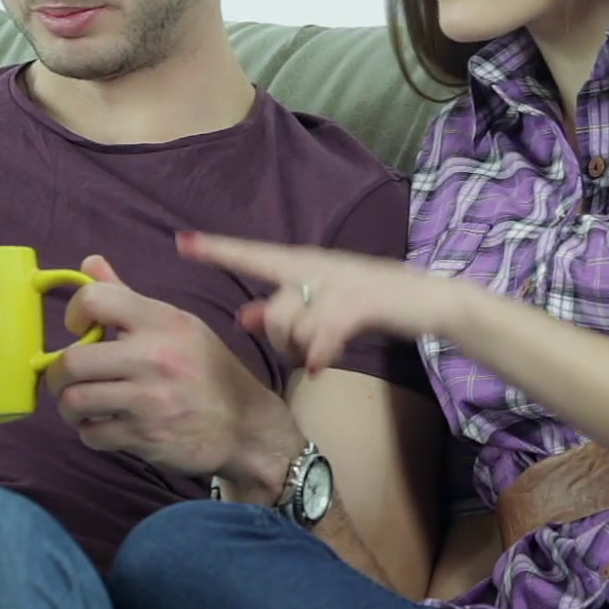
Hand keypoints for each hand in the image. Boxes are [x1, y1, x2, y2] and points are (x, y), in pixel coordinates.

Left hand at [44, 255, 286, 478]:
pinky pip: (91, 434)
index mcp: (164, 321)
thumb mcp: (179, 326)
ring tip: (82, 404)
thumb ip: (129, 298)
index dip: (73, 313)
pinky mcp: (145, 436)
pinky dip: (90, 431)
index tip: (78, 329)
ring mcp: (149, 399)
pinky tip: (104, 425)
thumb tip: (89, 264)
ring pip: (73, 401)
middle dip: (57, 372)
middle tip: (68, 377)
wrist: (246, 426)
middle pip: (71, 360)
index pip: (95, 299)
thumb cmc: (209, 372)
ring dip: (69, 405)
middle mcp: (155, 357)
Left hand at [175, 231, 473, 374]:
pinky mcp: (359, 303)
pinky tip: (322, 366)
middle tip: (304, 349)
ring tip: (324, 351)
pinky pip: (320, 337)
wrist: (428, 299)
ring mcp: (337, 284)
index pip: (251, 254)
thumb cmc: (373, 301)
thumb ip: (284, 308)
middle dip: (279, 341)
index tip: (180, 242)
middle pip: (271, 312)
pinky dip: (318, 355)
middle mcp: (316, 267)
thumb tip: (243, 317)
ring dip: (304, 350)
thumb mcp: (323, 302)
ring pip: (294, 328)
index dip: (216, 250)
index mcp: (305, 262)